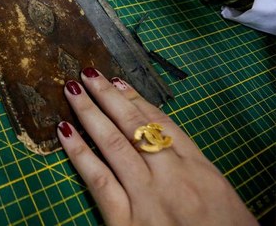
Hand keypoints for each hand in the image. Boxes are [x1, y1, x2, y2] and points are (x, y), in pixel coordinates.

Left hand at [57, 68, 256, 225]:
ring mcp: (147, 197)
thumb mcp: (220, 197)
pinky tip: (64, 131)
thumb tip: (160, 145)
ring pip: (113, 143)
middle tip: (88, 74)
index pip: (163, 123)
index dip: (136, 100)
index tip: (117, 83)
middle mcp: (173, 177)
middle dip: (108, 96)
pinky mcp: (125, 221)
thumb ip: (191, 168)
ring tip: (72, 90)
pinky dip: (79, 153)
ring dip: (89, 112)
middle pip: (134, 125)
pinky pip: (98, 180)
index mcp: (200, 170)